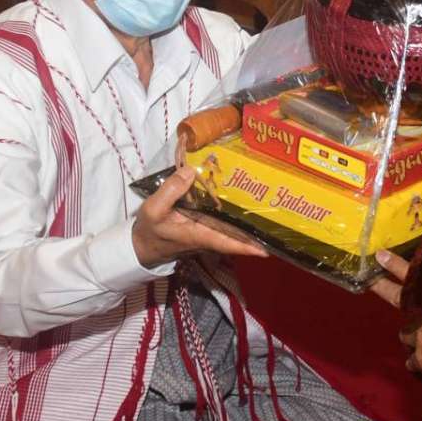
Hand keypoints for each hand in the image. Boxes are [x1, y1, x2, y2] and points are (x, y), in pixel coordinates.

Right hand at [131, 164, 267, 268]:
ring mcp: (208, 232)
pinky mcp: (205, 227)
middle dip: (257, 231)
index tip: (268, 248)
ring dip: (249, 222)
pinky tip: (242, 200)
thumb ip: (171, 191)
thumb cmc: (150, 230)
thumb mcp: (154, 209)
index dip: (249, 246)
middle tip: (280, 219)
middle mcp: (210, 236)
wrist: (141, 245)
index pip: (229, 243)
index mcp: (200, 235)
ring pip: (233, 229)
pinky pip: (224, 222)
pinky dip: (234, 215)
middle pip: (238, 236)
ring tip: (270, 207)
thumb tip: (190, 172)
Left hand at [372, 250, 421, 389]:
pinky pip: (414, 363)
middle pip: (395, 297)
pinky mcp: (418, 358)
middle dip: (380, 286)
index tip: (379, 255)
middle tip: (371, 280)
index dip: (395, 264)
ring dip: (418, 342)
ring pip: (409, 338)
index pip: (414, 275)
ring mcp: (418, 336)